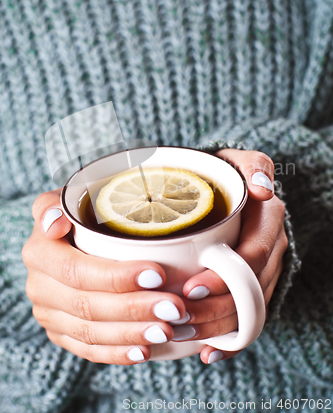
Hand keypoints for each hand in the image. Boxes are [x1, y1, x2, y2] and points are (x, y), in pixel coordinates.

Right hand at [22, 191, 189, 364]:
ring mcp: (49, 313)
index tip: (158, 274)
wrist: (75, 235)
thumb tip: (55, 222)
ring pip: (89, 331)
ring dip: (131, 333)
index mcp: (40, 251)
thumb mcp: (70, 198)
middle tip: (175, 308)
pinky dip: (116, 353)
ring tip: (167, 329)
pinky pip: (87, 349)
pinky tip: (143, 351)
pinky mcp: (60, 332)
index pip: (77, 270)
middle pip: (87, 305)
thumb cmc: (84, 211)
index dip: (117, 276)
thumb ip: (56, 204)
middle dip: (134, 309)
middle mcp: (40, 285)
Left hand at [178, 149, 287, 363]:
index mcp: (269, 221)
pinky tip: (209, 353)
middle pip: (249, 290)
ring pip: (248, 310)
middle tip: (177, 318)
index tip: (190, 288)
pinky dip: (230, 340)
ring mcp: (264, 271)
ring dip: (217, 328)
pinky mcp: (254, 286)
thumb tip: (263, 190)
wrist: (230, 190)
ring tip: (182, 335)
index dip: (225, 277)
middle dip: (214, 310)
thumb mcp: (240, 162)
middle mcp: (271, 249)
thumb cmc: (228, 175)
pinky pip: (248, 318)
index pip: (252, 257)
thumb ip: (255, 167)